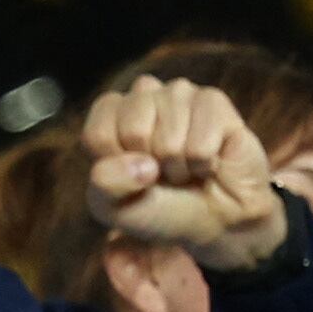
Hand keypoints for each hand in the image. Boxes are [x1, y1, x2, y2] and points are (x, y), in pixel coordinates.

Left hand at [80, 75, 288, 271]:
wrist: (211, 218)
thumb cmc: (157, 207)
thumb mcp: (113, 206)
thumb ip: (105, 183)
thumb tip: (141, 164)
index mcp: (111, 113)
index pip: (98, 134)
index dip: (116, 167)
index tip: (130, 175)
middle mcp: (144, 94)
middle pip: (133, 132)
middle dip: (149, 167)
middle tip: (162, 172)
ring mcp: (180, 93)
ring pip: (169, 141)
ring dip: (177, 168)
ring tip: (185, 167)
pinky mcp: (214, 102)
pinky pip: (200, 146)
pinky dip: (203, 166)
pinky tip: (207, 162)